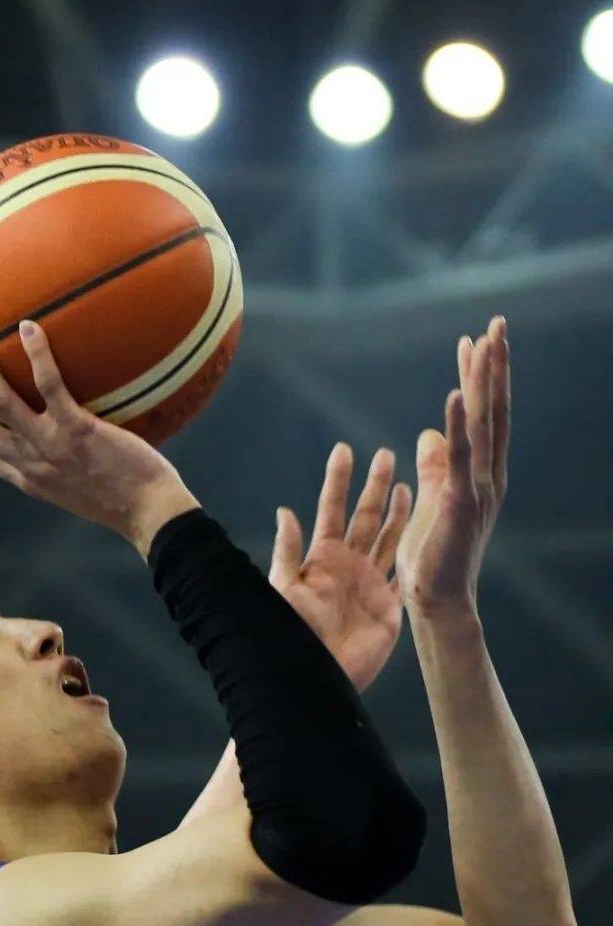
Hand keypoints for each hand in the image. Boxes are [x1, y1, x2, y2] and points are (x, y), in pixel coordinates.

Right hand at [0, 321, 197, 550]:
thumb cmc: (121, 496)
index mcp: (25, 476)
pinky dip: (37, 355)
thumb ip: (56, 459)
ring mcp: (51, 447)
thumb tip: (56, 426)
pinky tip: (29, 326)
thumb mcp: (75, 484)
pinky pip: (50, 387)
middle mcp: (29, 463)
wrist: (149, 514)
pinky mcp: (78, 432)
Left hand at [269, 443, 410, 691]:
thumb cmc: (293, 635)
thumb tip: (285, 511)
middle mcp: (346, 565)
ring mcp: (369, 583)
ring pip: (388, 538)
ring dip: (397, 511)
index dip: (337, 480)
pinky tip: (421, 529)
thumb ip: (287, 552)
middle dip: (374, 485)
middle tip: (387, 453)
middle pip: (365, 516)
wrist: (319, 676)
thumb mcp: (285, 590)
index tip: (344, 449)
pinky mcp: (389, 604)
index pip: (330, 509)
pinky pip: (403, 572)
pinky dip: (412, 551)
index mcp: (320, 558)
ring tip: (407, 481)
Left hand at [395, 314, 509, 615]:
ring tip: (484, 343)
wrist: (439, 601)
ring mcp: (477, 488)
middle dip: (493, 367)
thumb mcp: (432, 500)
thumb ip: (434, 466)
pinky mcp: (459, 503)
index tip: (477, 341)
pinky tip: (455, 394)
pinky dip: (457, 425)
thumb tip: (429, 431)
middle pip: (491, 411)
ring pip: (481, 426)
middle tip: (496, 324)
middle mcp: (487, 476)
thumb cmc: (434, 558)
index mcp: (481, 474)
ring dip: (482, 383)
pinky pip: (459, 458)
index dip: (480, 378)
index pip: (483, 417)